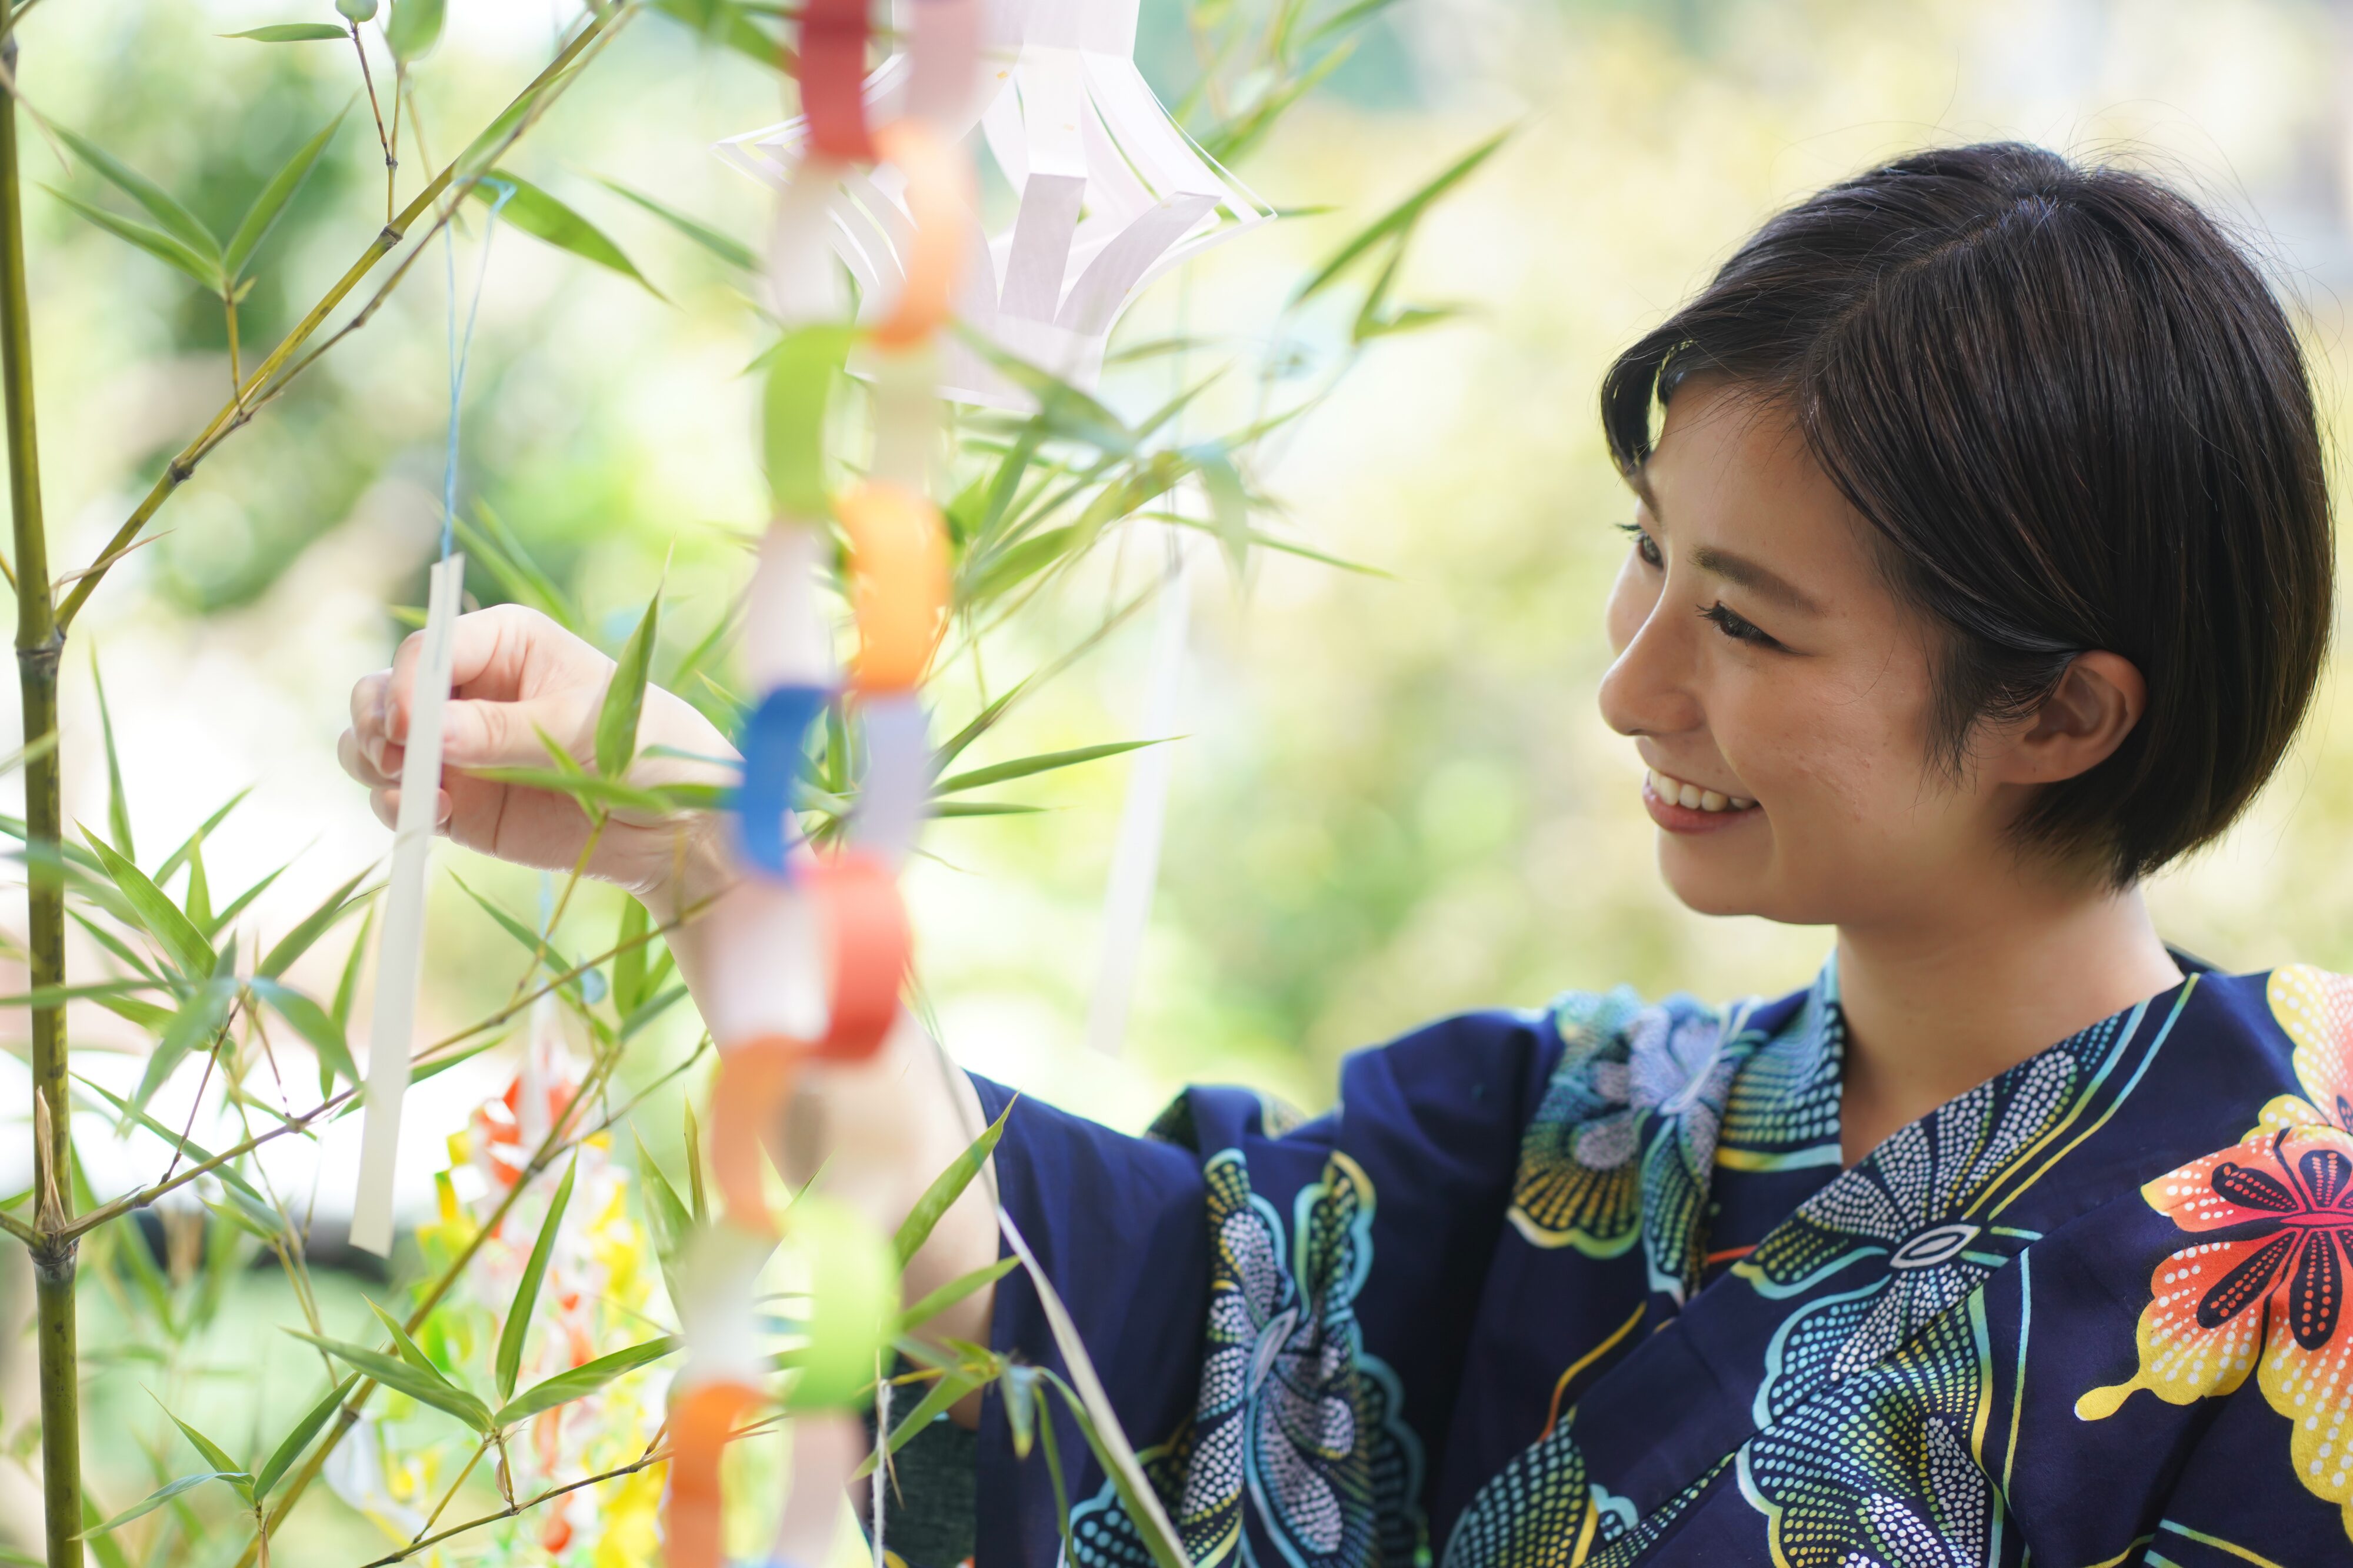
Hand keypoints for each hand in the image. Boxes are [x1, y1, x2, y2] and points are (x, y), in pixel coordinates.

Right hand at [339, 604, 738, 916]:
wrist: (676, 824)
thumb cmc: (647, 745)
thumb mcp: (583, 729)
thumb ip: (503, 732)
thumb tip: (427, 733)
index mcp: (505, 643)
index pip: (430, 650)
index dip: (408, 684)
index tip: (408, 724)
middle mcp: (470, 690)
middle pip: (385, 690)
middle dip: (374, 720)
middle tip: (394, 754)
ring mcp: (458, 748)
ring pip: (376, 743)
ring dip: (372, 762)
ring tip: (410, 787)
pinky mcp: (459, 801)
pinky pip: (399, 797)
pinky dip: (396, 806)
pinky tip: (429, 814)